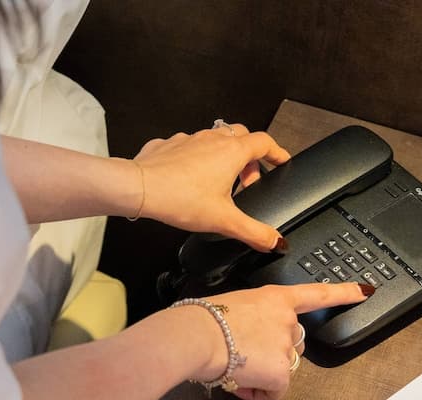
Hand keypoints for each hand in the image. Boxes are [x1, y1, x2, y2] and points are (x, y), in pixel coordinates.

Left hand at [132, 122, 290, 251]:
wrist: (139, 188)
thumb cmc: (179, 198)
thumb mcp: (225, 220)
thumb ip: (254, 232)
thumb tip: (275, 240)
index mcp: (232, 152)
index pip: (265, 142)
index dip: (278, 152)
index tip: (282, 161)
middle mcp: (212, 140)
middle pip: (242, 137)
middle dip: (250, 157)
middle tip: (248, 182)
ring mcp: (189, 139)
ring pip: (216, 140)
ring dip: (224, 157)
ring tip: (221, 183)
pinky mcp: (169, 145)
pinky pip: (190, 147)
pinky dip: (197, 159)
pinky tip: (192, 178)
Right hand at [185, 282, 373, 399]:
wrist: (196, 336)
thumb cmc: (203, 320)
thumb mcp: (234, 305)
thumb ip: (254, 317)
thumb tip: (249, 340)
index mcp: (275, 298)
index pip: (317, 294)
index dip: (344, 293)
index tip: (365, 290)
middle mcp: (287, 320)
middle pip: (293, 344)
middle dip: (274, 354)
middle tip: (244, 354)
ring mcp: (287, 346)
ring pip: (281, 369)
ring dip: (262, 374)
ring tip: (234, 366)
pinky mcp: (281, 372)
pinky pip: (275, 391)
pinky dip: (257, 392)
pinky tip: (240, 381)